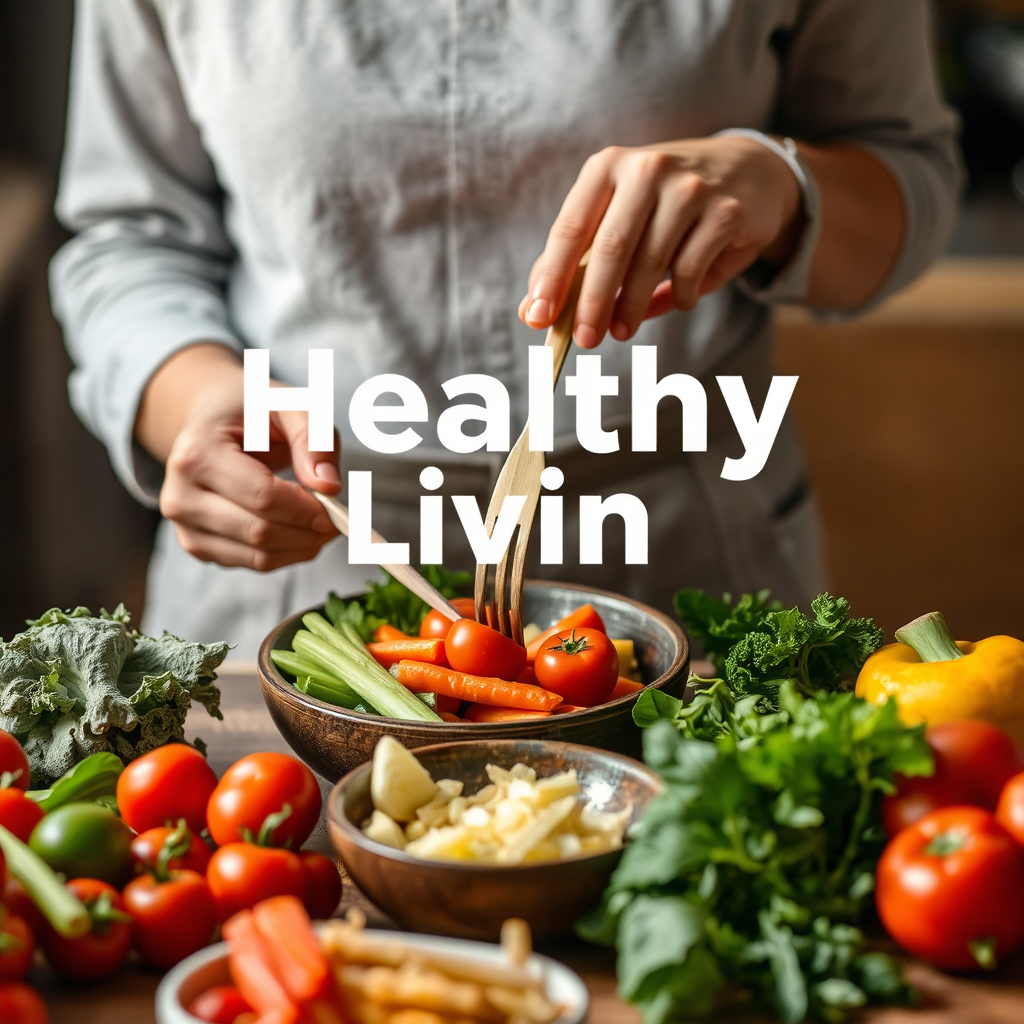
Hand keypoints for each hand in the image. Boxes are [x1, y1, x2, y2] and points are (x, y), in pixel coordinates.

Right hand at [137, 345, 339, 571]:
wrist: (211, 420)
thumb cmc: (252, 410)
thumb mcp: (289, 403)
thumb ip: (314, 438)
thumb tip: (329, 486)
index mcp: (196, 453)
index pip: (262, 496)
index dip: (307, 509)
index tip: (337, 508)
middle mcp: (180, 495)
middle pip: (260, 531)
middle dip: (309, 532)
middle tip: (338, 520)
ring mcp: (184, 525)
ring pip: (258, 557)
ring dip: (302, 547)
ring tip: (322, 525)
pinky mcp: (196, 545)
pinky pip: (252, 563)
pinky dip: (286, 554)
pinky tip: (298, 531)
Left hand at [518, 135, 803, 346]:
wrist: (746, 170)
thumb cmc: (663, 203)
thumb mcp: (617, 215)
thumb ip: (576, 260)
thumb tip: (532, 313)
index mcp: (608, 167)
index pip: (570, 228)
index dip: (552, 277)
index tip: (539, 318)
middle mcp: (648, 170)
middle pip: (611, 248)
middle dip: (593, 302)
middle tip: (584, 340)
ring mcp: (690, 188)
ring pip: (651, 263)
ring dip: (632, 307)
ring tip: (620, 331)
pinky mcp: (725, 212)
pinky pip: (691, 270)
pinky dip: (680, 296)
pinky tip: (678, 300)